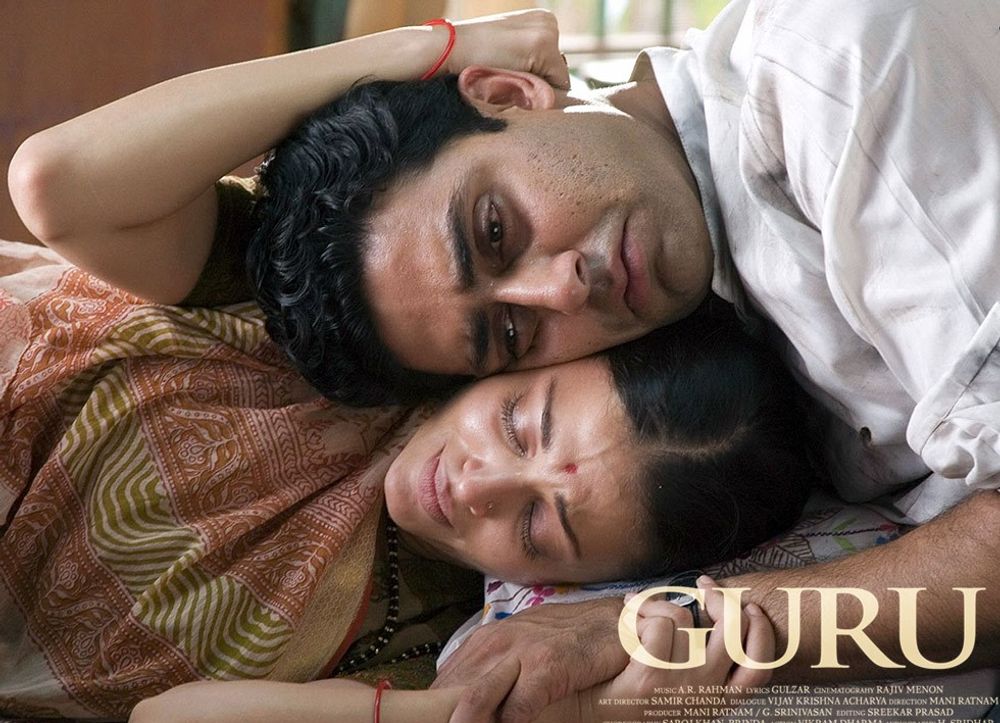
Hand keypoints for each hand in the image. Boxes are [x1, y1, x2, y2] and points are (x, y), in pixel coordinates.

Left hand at [432, 597, 626, 722]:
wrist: (616, 622)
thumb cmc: (566, 641)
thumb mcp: (520, 651)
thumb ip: (490, 675)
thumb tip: (459, 706)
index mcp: (483, 643)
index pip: (443, 686)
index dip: (435, 714)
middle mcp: (495, 644)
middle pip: (449, 694)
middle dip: (446, 719)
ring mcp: (520, 653)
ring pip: (474, 701)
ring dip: (469, 722)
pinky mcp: (546, 666)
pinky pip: (517, 710)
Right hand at [448, 10, 568, 89]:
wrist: (450, 49)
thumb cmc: (474, 56)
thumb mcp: (508, 51)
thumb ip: (531, 62)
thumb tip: (550, 88)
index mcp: (542, 20)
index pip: (556, 63)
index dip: (536, 78)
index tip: (511, 72)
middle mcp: (549, 22)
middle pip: (559, 71)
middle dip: (538, 81)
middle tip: (507, 73)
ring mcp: (548, 32)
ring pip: (557, 79)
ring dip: (537, 86)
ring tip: (507, 75)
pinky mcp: (544, 46)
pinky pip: (556, 84)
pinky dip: (538, 91)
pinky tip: (513, 78)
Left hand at [585, 597, 773, 721]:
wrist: (588, 713)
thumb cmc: (633, 689)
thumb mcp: (680, 680)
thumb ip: (702, 655)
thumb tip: (719, 606)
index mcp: (717, 698)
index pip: (760, 665)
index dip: (760, 630)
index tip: (749, 607)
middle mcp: (704, 695)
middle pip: (734, 634)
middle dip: (724, 600)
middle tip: (706, 588)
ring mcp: (678, 687)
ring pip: (687, 620)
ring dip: (661, 604)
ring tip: (643, 609)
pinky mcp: (650, 679)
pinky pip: (660, 626)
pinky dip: (642, 612)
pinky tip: (628, 619)